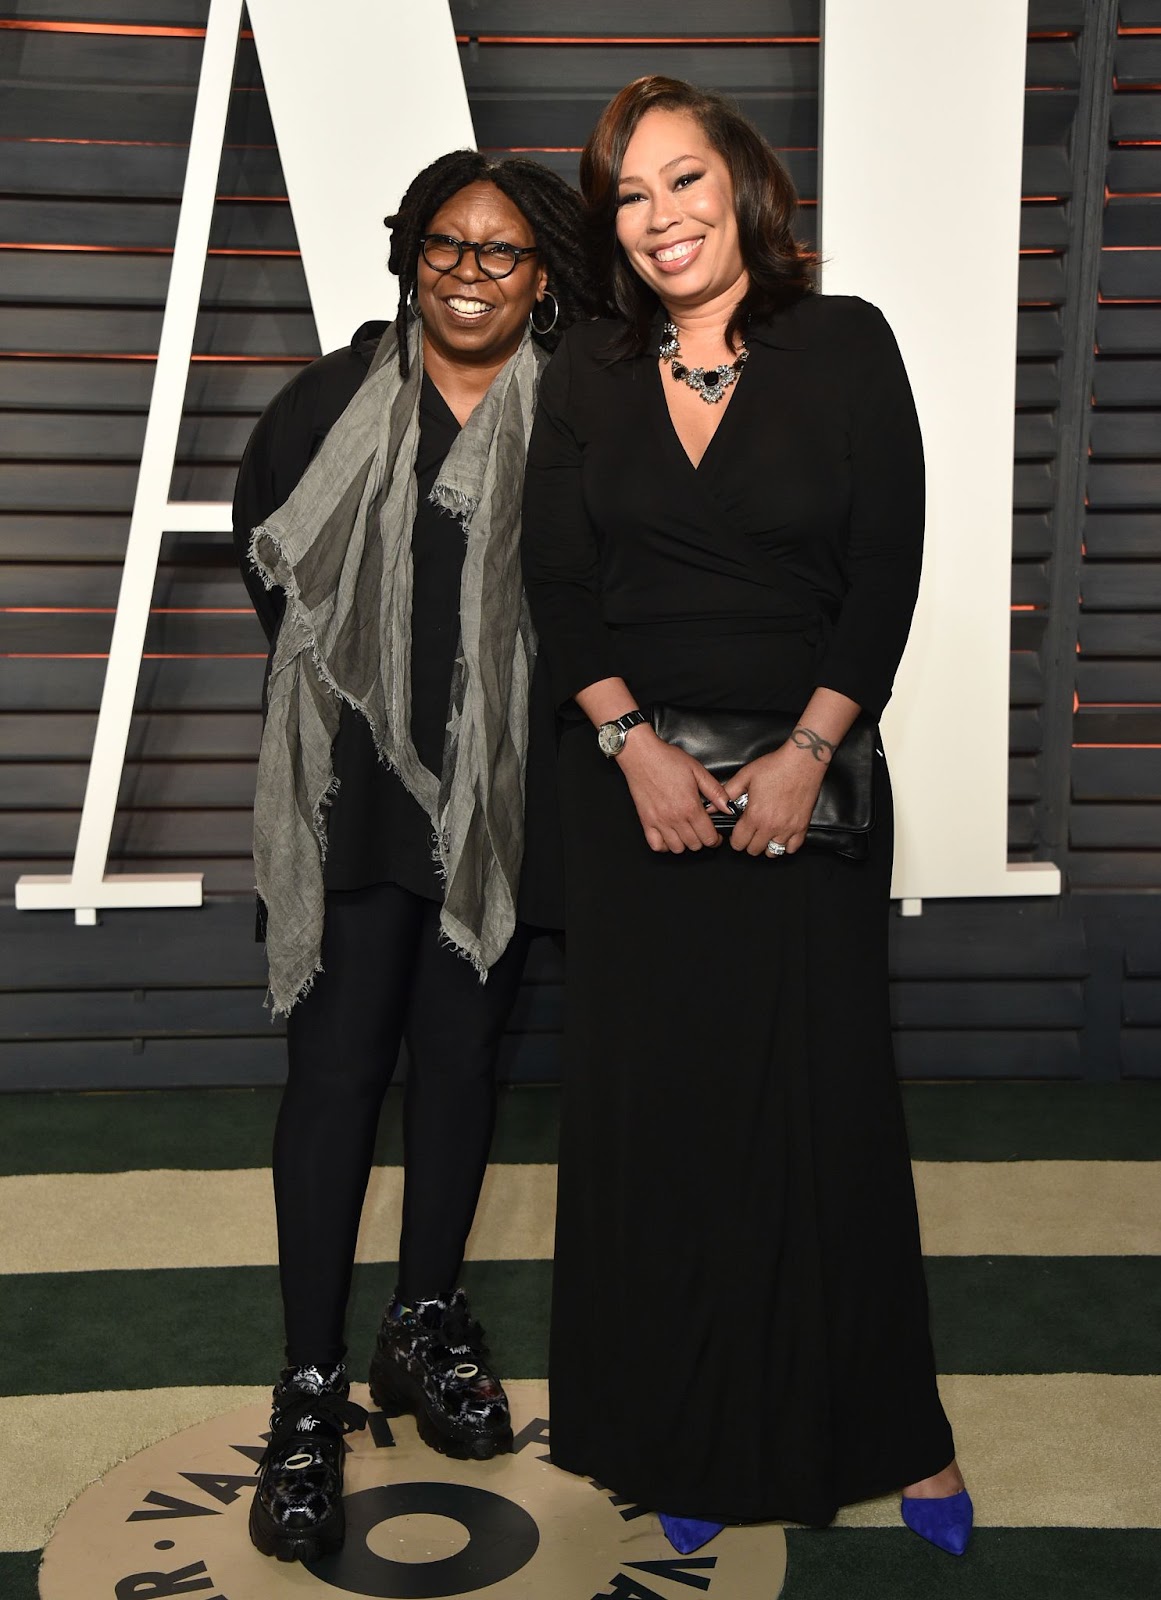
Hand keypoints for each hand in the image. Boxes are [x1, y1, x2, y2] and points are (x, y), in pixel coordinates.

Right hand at [616, 728, 732, 852]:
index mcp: (690, 807)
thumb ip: (715, 791)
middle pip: (694, 845)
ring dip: (685, 844)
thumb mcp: (697, 771)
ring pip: (676, 848)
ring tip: (687, 833)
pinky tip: (668, 836)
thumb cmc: (667, 760)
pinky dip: (664, 845)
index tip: (715, 836)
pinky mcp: (646, 821)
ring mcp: (659, 821)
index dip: (715, 839)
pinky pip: (656, 845)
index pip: (708, 837)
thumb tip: (729, 807)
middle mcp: (675, 817)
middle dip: (702, 841)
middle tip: (702, 832)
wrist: (642, 755)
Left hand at [724, 742, 826, 856]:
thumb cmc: (775, 766)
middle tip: (750, 832)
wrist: (803, 761)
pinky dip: (785, 846)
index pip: (739, 843)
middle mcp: (771, 826)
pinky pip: (792, 848)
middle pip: (754, 850)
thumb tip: (711, 806)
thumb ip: (727, 793)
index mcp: (754, 815)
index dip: (735, 839)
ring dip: (766, 846)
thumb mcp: (745, 776)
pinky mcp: (802, 826)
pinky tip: (781, 836)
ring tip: (764, 835)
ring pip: (772, 852)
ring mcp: (788, 828)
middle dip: (748, 843)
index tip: (737, 833)